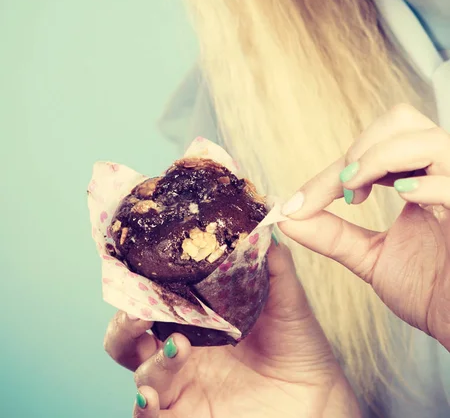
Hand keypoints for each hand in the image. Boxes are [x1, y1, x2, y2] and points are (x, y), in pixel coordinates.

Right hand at [104, 242, 360, 416]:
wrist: (318, 398)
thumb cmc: (299, 347)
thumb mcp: (287, 301)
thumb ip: (272, 264)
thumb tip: (263, 223)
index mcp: (196, 314)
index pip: (155, 294)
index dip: (141, 281)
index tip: (141, 264)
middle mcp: (180, 345)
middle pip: (130, 332)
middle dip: (125, 320)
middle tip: (139, 311)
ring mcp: (181, 383)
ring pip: (139, 369)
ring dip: (150, 358)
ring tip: (179, 346)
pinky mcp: (185, 416)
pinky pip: (150, 416)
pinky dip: (144, 405)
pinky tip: (150, 395)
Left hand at [280, 103, 449, 350]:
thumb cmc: (431, 292)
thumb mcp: (370, 257)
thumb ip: (331, 234)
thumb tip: (286, 216)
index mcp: (419, 178)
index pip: (373, 148)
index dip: (334, 170)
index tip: (303, 202)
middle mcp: (442, 173)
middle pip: (401, 119)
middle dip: (362, 148)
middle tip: (346, 188)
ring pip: (425, 138)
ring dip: (380, 158)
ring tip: (360, 194)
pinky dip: (421, 185)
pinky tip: (404, 199)